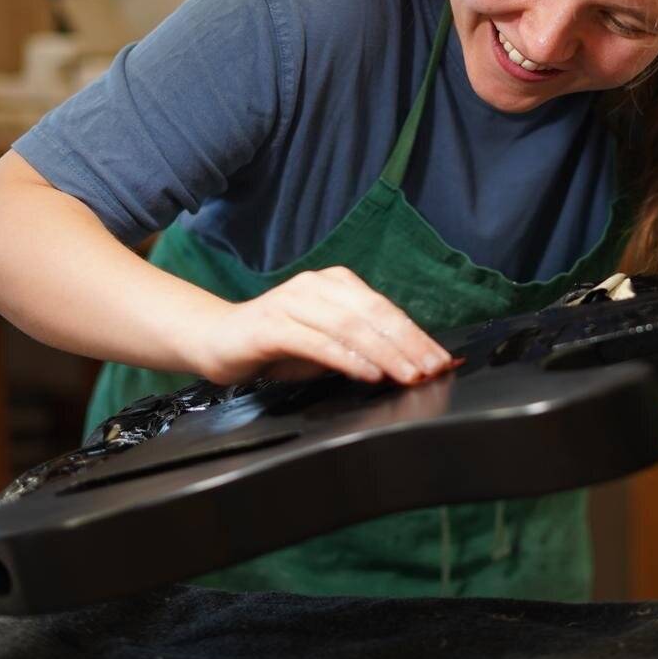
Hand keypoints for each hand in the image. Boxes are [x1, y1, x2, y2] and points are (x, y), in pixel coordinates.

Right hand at [191, 267, 451, 385]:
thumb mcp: (328, 343)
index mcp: (336, 284)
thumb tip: (411, 365)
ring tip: (408, 374)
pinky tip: (368, 373)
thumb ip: (363, 348)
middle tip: (432, 369)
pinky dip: (347, 358)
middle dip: (408, 344)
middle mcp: (317, 286)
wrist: (216, 338)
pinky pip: (318, 342)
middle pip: (373, 315)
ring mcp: (293, 302)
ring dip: (384, 353)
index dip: (415, 335)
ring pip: (349, 327)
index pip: (385, 309)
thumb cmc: (277, 344)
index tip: (441, 359)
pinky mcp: (271, 325)